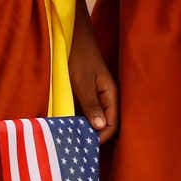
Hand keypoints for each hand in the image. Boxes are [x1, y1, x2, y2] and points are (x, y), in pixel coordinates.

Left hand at [69, 22, 116, 142]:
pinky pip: (85, 111)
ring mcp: (96, 96)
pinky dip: (78, 119)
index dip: (101, 137)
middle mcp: (106, 98)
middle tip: (77, 145)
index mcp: (111, 95)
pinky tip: (67, 124)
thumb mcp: (82, 81)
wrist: (71, 35)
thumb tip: (99, 127)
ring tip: (71, 138)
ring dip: (84, 128)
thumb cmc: (78, 56)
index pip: (112, 124)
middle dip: (93, 136)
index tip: (85, 145)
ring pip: (94, 119)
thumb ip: (91, 104)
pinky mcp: (86, 93)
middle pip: (105, 124)